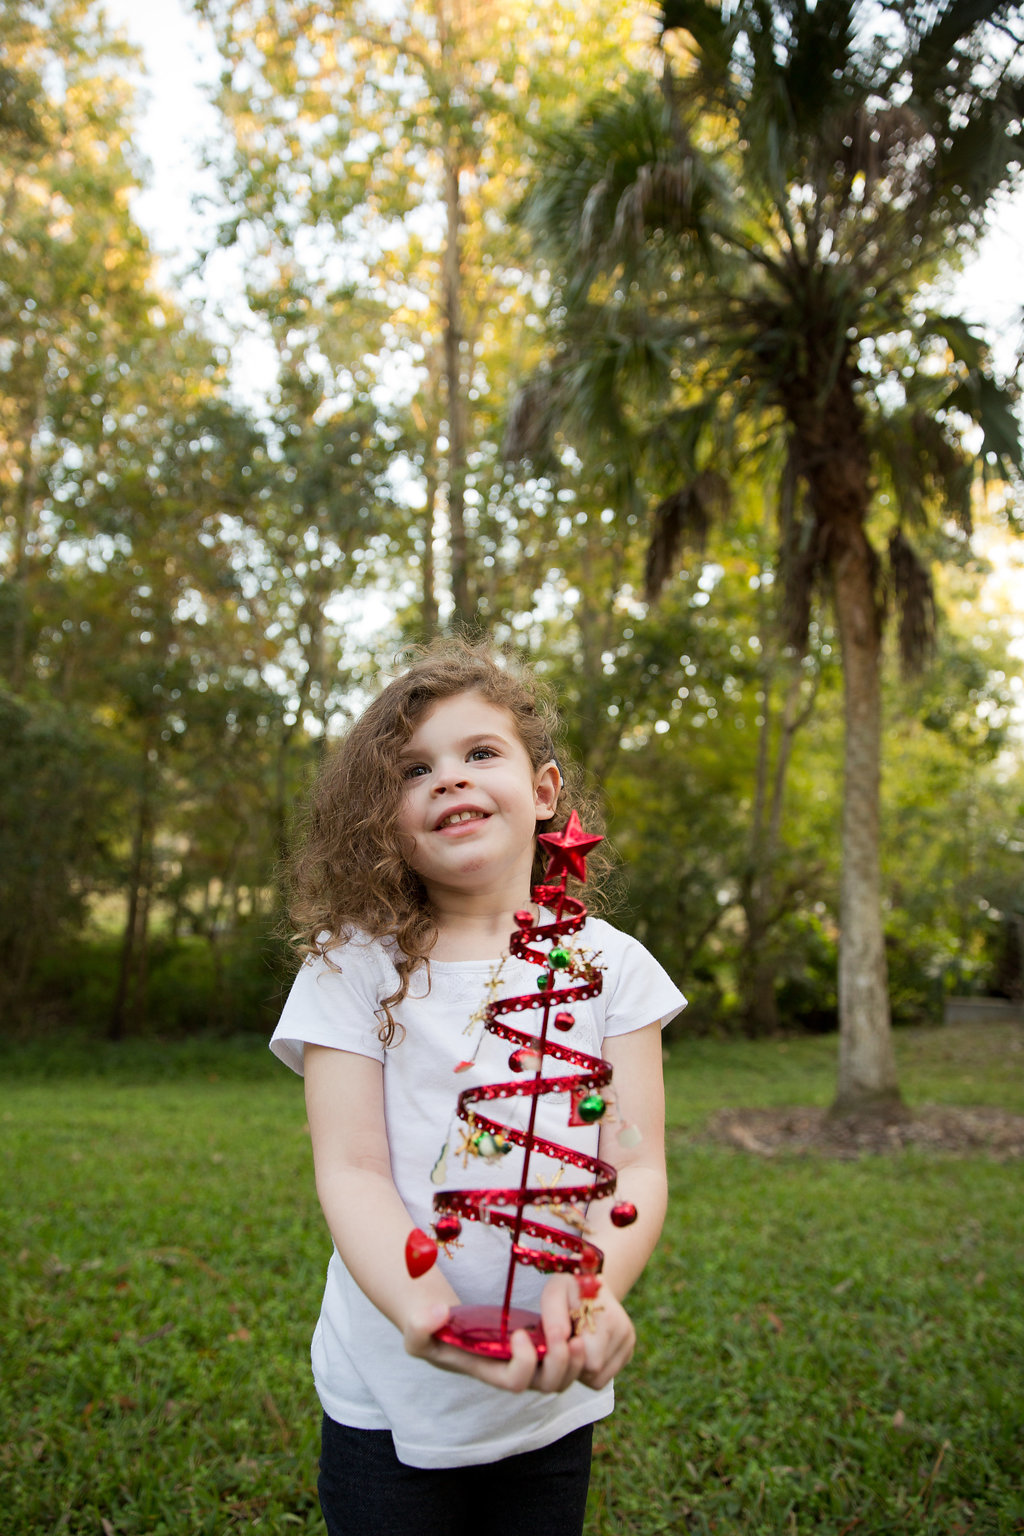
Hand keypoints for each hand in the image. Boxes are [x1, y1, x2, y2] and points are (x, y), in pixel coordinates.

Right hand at [403, 1297, 586, 1395]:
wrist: (442, 1319)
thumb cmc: (430, 1330)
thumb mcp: (416, 1330)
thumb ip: (419, 1326)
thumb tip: (441, 1313)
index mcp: (489, 1371)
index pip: (516, 1382)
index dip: (524, 1363)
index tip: (518, 1333)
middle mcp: (513, 1370)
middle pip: (548, 1385)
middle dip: (561, 1364)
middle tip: (567, 1337)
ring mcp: (529, 1358)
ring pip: (564, 1375)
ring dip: (575, 1359)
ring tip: (579, 1333)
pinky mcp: (538, 1340)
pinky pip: (567, 1354)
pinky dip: (576, 1342)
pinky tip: (577, 1318)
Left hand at [555, 1273, 635, 1390]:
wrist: (591, 1282)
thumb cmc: (569, 1288)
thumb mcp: (554, 1292)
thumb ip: (553, 1317)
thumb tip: (561, 1343)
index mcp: (608, 1318)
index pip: (590, 1363)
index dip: (569, 1358)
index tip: (561, 1339)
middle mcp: (625, 1333)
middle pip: (594, 1373)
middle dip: (574, 1363)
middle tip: (566, 1340)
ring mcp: (629, 1344)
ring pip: (598, 1379)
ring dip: (581, 1368)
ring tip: (574, 1342)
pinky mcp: (627, 1352)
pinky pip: (603, 1377)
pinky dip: (589, 1370)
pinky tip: (583, 1348)